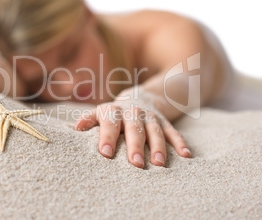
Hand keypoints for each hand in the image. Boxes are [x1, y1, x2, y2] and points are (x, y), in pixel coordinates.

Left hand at [74, 89, 190, 168]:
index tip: (105, 153)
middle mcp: (133, 113)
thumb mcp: (100, 113)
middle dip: (135, 146)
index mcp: (114, 111)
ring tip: (159, 164)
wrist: (139, 98)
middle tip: (135, 164)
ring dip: (158, 147)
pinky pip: (173, 132)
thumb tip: (75, 128)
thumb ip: (88, 120)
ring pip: (155, 131)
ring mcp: (151, 117)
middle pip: (134, 129)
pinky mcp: (165, 122)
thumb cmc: (114, 113)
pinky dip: (179, 143)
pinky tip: (186, 155)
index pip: (110, 124)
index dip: (107, 137)